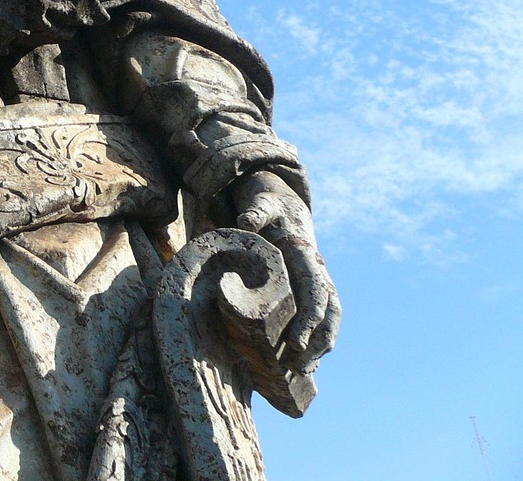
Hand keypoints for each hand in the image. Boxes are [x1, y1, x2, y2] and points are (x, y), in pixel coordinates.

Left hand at [230, 170, 340, 372]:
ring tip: (303, 372)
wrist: (283, 203)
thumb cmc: (269, 205)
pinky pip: (320, 319)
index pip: (316, 290)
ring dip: (320, 346)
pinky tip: (304, 364)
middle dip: (317, 341)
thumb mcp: (262, 203)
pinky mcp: (309, 289)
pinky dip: (315, 340)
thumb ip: (256, 211)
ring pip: (329, 319)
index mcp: (307, 254)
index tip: (295, 342)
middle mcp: (318, 271)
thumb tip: (246, 221)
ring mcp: (316, 281)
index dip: (309, 318)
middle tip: (298, 367)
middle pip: (328, 311)